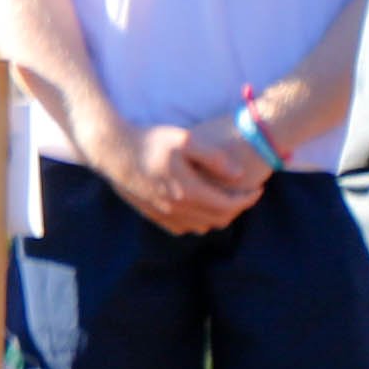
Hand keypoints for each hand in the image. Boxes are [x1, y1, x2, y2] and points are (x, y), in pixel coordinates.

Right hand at [111, 118, 261, 233]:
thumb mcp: (186, 140)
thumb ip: (215, 157)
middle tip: (243, 194)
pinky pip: (183, 229)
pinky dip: (197, 222)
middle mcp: (178, 208)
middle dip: (236, 208)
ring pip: (202, 227)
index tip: (257, 188)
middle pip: (219, 219)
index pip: (229, 205)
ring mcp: (164, 215)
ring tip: (223, 200)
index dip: (248, 199)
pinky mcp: (153, 216)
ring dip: (218, 217)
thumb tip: (238, 174)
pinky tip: (198, 207)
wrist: (112, 151)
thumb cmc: (150, 142)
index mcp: (189, 191)